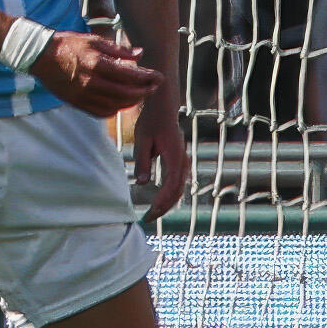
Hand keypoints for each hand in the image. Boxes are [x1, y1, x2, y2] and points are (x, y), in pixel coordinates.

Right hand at [36, 30, 155, 120]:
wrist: (39, 55)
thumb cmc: (68, 44)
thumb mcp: (94, 40)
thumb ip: (119, 50)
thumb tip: (140, 54)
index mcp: (96, 64)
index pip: (129, 75)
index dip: (148, 78)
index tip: (160, 77)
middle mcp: (90, 82)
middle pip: (125, 94)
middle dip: (144, 92)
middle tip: (154, 87)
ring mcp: (81, 95)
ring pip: (115, 106)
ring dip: (132, 102)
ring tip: (141, 94)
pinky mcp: (75, 102)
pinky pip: (100, 112)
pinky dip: (115, 109)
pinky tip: (122, 103)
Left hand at [129, 100, 190, 219]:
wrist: (164, 108)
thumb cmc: (151, 122)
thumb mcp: (142, 140)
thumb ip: (142, 161)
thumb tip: (142, 183)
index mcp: (176, 156)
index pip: (172, 184)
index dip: (162, 201)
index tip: (150, 212)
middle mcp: (183, 161)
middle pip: (178, 190)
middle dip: (164, 207)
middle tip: (148, 219)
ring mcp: (183, 162)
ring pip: (180, 188)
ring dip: (168, 203)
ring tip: (153, 214)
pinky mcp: (180, 162)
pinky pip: (178, 183)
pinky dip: (170, 195)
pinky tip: (160, 202)